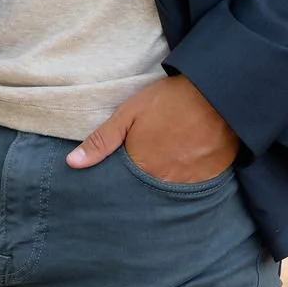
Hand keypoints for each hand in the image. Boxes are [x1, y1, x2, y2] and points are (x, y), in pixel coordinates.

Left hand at [65, 75, 239, 182]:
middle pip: (149, 194)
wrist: (215, 92)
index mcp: (142, 169)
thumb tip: (72, 163)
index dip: (123, 184)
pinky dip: (189, 180)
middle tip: (148, 168)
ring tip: (167, 166)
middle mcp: (166, 183)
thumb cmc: (168, 100)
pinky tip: (187, 165)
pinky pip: (195, 188)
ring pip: (172, 193)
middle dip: (144, 187)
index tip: (122, 179)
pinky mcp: (212, 178)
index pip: (125, 190)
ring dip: (167, 184)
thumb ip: (102, 141)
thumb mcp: (129, 114)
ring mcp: (190, 183)